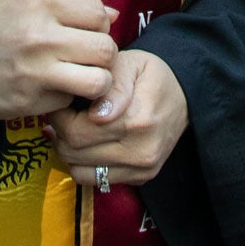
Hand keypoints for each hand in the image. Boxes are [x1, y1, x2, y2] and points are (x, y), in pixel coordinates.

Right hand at [0, 0, 116, 119]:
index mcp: (41, 3)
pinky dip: (66, 97)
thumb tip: (112, 15)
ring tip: (80, 77)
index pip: (98, 16)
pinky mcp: (30, 102)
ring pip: (98, 82)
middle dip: (103, 55)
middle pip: (105, 50)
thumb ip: (70, 3)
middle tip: (88, 57)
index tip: (88, 31)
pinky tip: (51, 88)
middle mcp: (41, 37)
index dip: (99, 25)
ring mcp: (36, 72)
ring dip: (94, 81)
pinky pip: (69, 101)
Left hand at [48, 49, 188, 185]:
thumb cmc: (152, 75)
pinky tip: (89, 145)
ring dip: (69, 153)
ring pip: (81, 172)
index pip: (76, 131)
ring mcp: (142, 168)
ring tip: (74, 130)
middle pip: (75, 154)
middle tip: (62, 116)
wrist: (186, 96)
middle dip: (60, 134)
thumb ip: (112, 85)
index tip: (59, 103)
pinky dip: (85, 165)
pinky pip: (96, 181)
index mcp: (137, 120)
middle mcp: (140, 150)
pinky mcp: (141, 178)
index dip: (58, 118)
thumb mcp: (131, 64)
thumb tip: (97, 114)